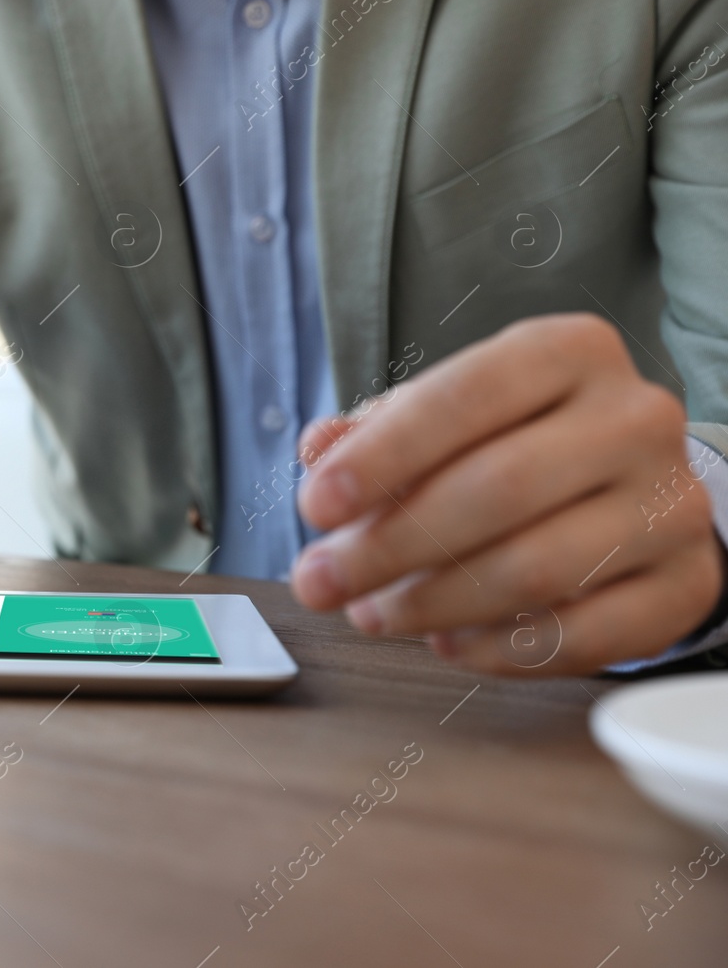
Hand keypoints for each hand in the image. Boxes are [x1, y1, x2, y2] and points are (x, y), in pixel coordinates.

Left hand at [289, 313, 722, 675]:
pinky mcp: (685, 584)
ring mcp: (671, 504)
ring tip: (370, 613)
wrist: (632, 489)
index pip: (465, 396)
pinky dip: (499, 648)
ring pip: (536, 568)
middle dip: (389, 544)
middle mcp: (635, 418)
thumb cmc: (512, 443)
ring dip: (432, 602)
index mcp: (569, 352)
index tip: (315, 507)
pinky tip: (446, 642)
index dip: (382, 456)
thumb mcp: (443, 417)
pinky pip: (583, 634)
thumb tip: (319, 448)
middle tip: (318, 581)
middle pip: (497, 488)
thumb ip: (374, 432)